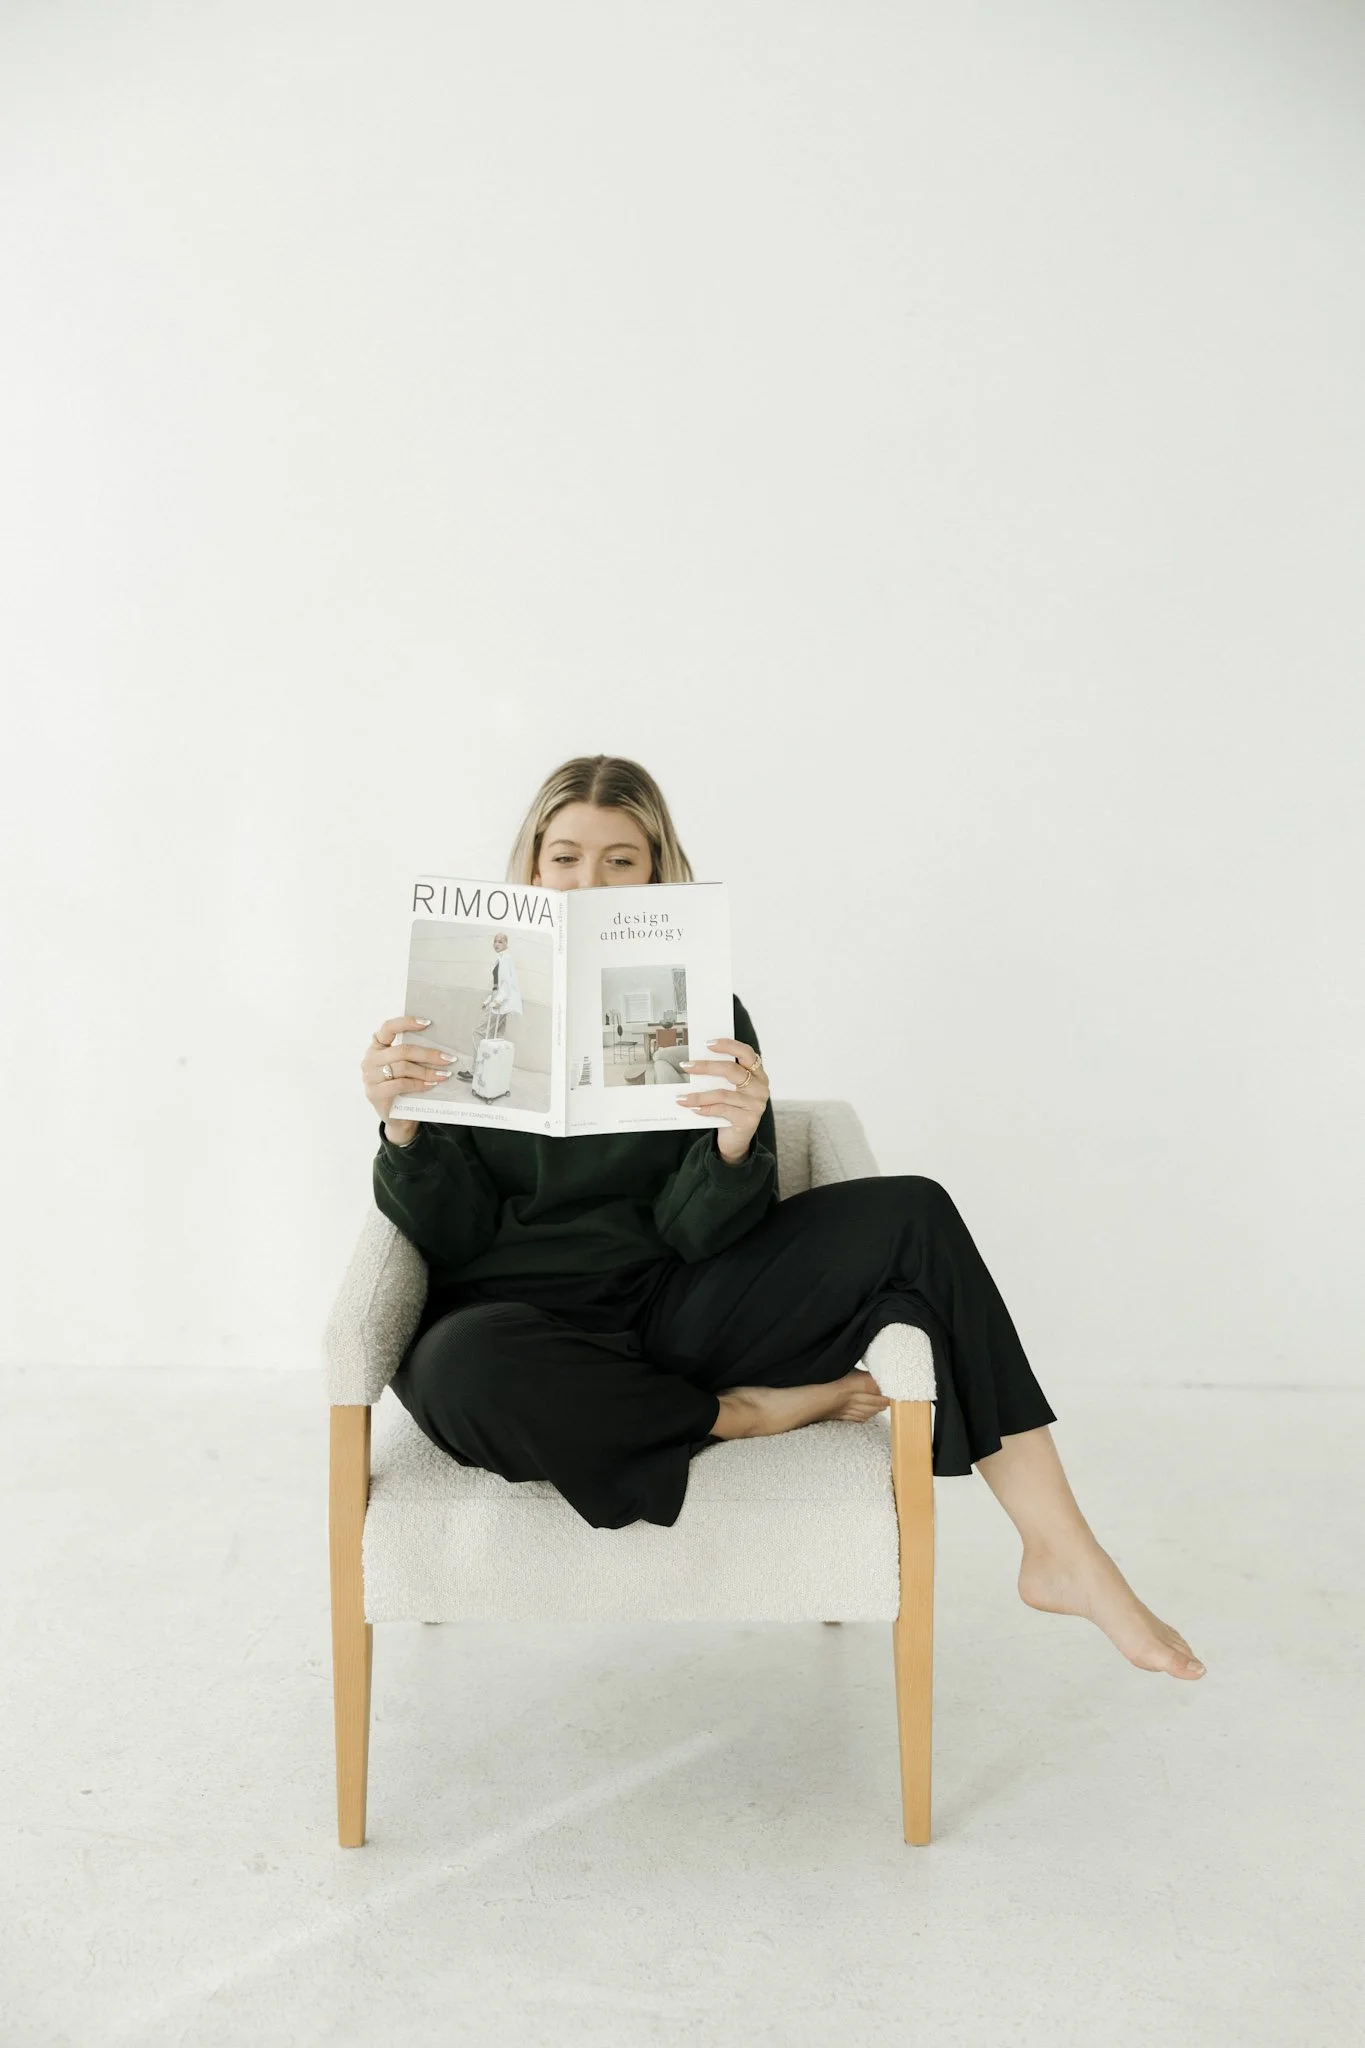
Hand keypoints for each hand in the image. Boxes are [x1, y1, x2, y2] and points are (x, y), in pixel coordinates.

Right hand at [362, 1015, 460, 1141]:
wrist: (396, 1116)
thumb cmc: (403, 1087)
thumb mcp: (407, 1067)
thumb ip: (413, 1055)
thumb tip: (441, 1044)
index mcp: (377, 1046)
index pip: (388, 1028)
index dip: (407, 1023)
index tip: (428, 1023)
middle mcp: (370, 1059)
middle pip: (402, 1051)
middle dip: (428, 1054)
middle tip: (448, 1058)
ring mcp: (370, 1077)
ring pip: (403, 1067)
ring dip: (427, 1071)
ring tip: (444, 1074)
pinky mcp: (374, 1093)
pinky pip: (401, 1084)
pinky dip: (419, 1084)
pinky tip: (432, 1085)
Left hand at [678, 1037, 769, 1164]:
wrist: (736, 1138)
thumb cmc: (730, 1107)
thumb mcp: (729, 1089)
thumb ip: (720, 1076)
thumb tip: (694, 1062)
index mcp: (757, 1073)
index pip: (746, 1053)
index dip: (728, 1045)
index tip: (707, 1044)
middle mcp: (760, 1087)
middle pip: (732, 1071)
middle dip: (707, 1067)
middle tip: (686, 1066)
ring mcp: (756, 1104)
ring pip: (723, 1094)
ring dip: (699, 1095)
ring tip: (681, 1097)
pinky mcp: (748, 1120)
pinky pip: (722, 1110)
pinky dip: (705, 1109)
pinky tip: (693, 1109)